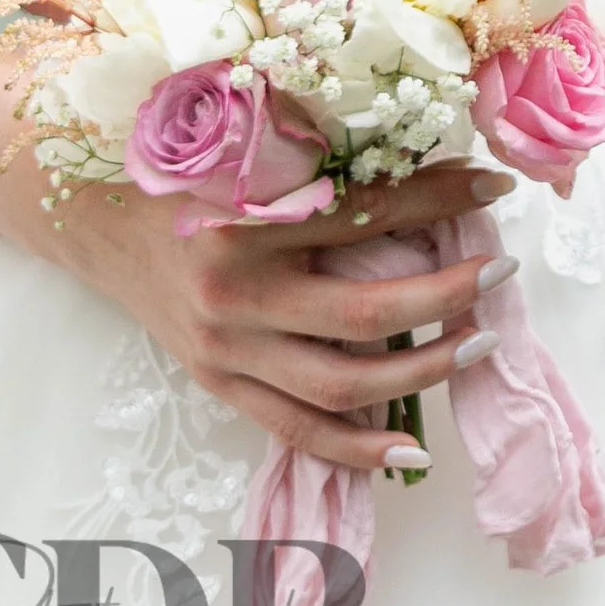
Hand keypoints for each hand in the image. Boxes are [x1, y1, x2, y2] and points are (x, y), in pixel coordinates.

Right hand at [49, 158, 520, 472]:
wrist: (104, 223)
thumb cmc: (193, 175)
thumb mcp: (258, 155)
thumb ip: (338, 165)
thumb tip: (446, 169)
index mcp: (247, 219)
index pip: (366, 213)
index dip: (439, 199)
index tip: (495, 189)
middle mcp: (236, 294)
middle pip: (364, 315)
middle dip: (446, 297)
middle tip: (501, 274)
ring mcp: (227, 350)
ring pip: (340, 386)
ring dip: (422, 373)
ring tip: (479, 344)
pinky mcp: (219, 386)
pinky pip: (297, 431)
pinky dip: (358, 448)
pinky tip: (412, 449)